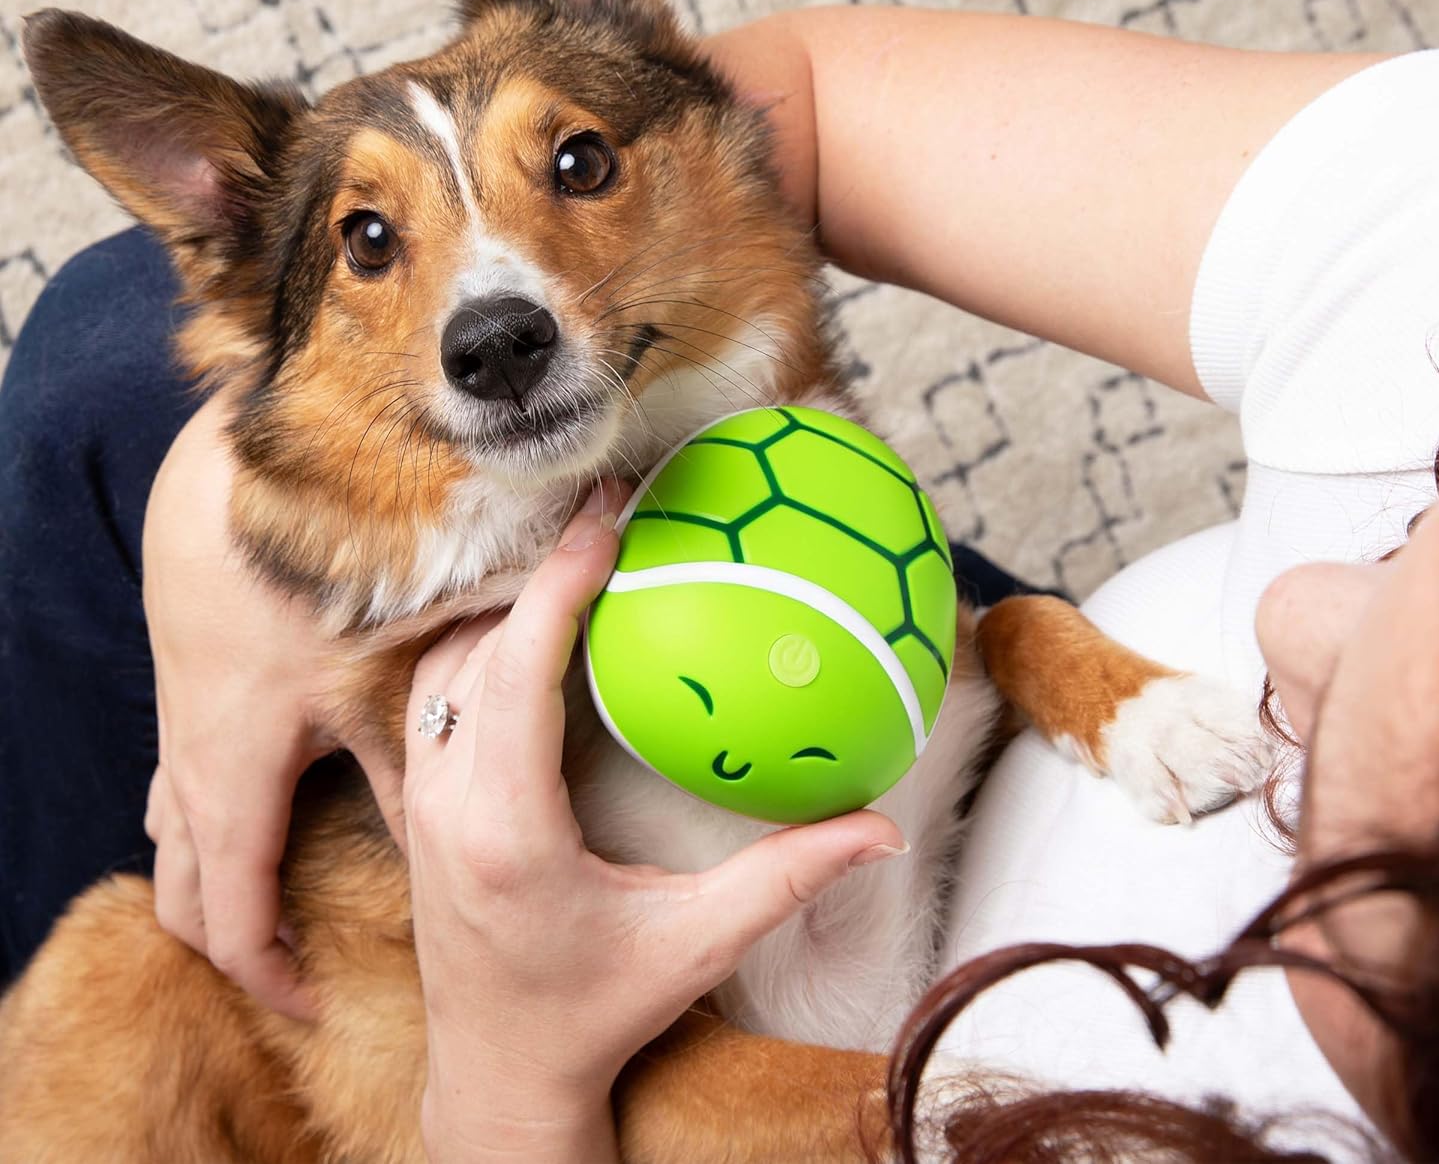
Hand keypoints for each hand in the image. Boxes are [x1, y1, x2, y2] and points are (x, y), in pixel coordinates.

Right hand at [142, 393, 402, 1020]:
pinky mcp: (189, 682)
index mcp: (236, 778)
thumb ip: (430, 744)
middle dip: (228, 945)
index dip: (271, 976)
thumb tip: (488, 801)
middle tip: (289, 972)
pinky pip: (179, 774)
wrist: (225, 479)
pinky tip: (248, 797)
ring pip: (173, 836)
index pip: (235, 916)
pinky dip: (207, 812)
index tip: (314, 1005)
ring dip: (210, 880)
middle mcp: (193, 765)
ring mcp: (182, 723)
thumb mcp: (378, 673)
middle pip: (183, 895)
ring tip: (266, 905)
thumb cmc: (301, 572)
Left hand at [405, 482, 905, 1162]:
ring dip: (503, 600)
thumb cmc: (596, 1014)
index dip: (556, 585)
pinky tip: (532, 620)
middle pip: (476, 647)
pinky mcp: (415, 803)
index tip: (605, 520)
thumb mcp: (697, 945)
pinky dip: (477, 639)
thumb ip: (789, 879)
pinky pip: (434, 692)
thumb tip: (881, 829)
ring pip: (443, 662)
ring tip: (575, 550)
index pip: (517, 671)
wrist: (496, 1074)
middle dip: (539, 567)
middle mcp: (447, 803)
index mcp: (508, 830)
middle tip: (608, 508)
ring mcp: (419, 802)